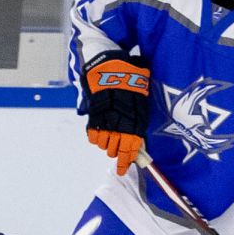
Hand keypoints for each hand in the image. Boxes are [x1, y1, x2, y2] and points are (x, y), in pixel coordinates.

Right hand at [83, 55, 149, 175]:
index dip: (126, 160)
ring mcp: (106, 120)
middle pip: (116, 148)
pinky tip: (98, 132)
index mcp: (136, 120)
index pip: (131, 147)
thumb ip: (138, 115)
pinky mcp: (94, 116)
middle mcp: (121, 123)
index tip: (123, 168)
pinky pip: (92, 135)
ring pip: (104, 144)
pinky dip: (95, 136)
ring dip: (105, 144)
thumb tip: (138, 132)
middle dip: (116, 152)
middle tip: (116, 149)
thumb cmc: (130, 77)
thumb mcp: (141, 96)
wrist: (110, 66)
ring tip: (107, 137)